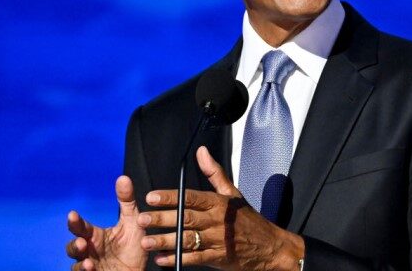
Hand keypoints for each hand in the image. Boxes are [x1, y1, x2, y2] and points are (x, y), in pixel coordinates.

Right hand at [66, 175, 146, 270]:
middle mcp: (90, 251)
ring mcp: (90, 266)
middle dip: (74, 244)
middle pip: (74, 246)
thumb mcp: (133, 222)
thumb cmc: (133, 247)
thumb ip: (127, 201)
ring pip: (76, 264)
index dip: (76, 221)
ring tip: (89, 261)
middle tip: (82, 241)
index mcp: (95, 236)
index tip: (73, 214)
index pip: (82, 227)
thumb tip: (123, 178)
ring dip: (80, 263)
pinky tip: (91, 268)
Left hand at [138, 146, 304, 269]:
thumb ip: (214, 172)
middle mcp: (217, 220)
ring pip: (188, 239)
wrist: (269, 247)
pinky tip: (162, 259)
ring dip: (166, 241)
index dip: (170, 197)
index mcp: (219, 203)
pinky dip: (178, 259)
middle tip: (142, 218)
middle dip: (162, 218)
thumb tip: (201, 151)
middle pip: (185, 218)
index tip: (151, 196)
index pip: (191, 197)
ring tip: (146, 241)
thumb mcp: (232, 192)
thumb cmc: (247, 218)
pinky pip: (195, 259)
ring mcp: (218, 241)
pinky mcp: (218, 258)